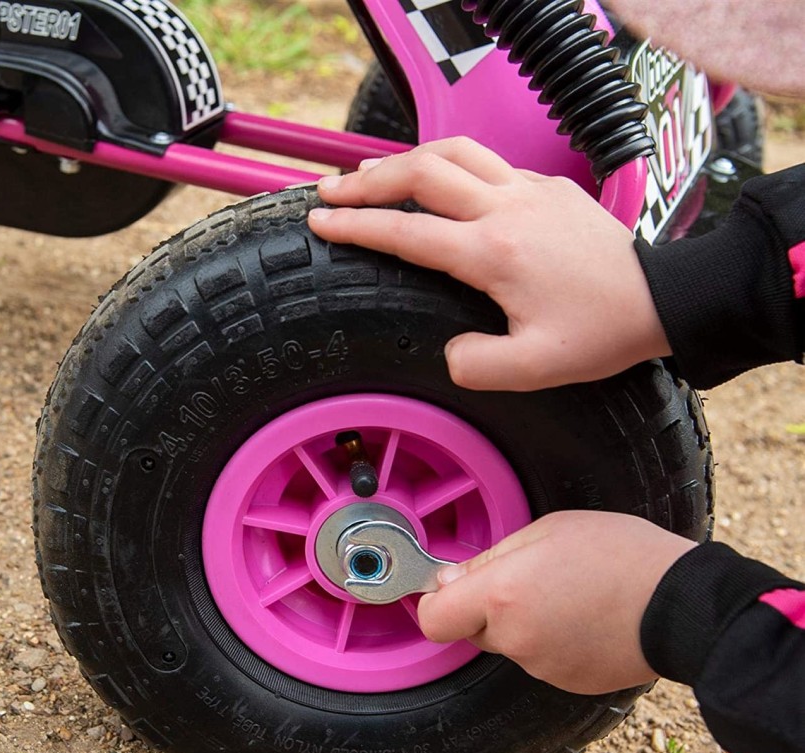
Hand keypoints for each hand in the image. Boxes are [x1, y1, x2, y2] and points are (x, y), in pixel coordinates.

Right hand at [308, 137, 670, 390]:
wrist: (662, 299)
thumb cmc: (602, 332)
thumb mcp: (535, 370)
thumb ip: (477, 366)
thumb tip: (447, 353)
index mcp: (493, 253)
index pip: (407, 232)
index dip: (356, 227)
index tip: (319, 223)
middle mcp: (506, 208)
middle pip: (420, 172)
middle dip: (366, 181)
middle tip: (329, 193)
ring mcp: (529, 189)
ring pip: (452, 152)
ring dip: (404, 160)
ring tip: (370, 175)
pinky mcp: (548, 185)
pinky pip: (485, 160)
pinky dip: (446, 164)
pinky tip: (437, 183)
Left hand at [417, 510, 695, 693]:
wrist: (684, 605)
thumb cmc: (622, 556)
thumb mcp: (547, 531)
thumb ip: (489, 558)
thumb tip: (449, 580)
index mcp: (502, 595)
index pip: (433, 619)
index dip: (434, 602)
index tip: (446, 587)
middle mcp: (515, 638)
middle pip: (471, 629)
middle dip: (485, 606)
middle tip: (524, 578)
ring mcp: (541, 666)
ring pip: (508, 643)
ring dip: (521, 622)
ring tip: (565, 593)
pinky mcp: (567, 683)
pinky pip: (540, 659)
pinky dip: (550, 641)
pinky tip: (581, 617)